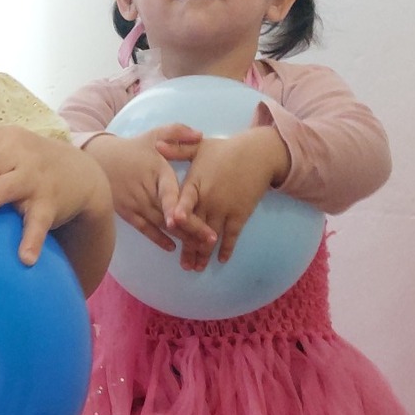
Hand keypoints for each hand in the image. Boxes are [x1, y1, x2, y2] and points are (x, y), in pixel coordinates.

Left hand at [0, 124, 110, 266]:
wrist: (81, 172)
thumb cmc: (26, 161)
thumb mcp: (4, 147)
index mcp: (0, 140)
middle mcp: (16, 156)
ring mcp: (33, 179)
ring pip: (5, 189)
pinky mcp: (49, 204)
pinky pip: (38, 224)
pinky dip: (32, 241)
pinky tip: (24, 259)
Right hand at [87, 126, 209, 253]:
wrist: (99, 159)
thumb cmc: (134, 148)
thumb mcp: (155, 134)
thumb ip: (178, 132)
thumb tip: (200, 135)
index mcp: (157, 171)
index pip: (167, 192)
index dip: (174, 206)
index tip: (182, 219)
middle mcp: (146, 190)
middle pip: (170, 213)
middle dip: (192, 227)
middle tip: (212, 240)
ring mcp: (135, 203)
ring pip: (161, 224)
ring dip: (180, 237)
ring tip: (200, 248)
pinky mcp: (127, 213)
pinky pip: (145, 229)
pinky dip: (158, 239)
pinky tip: (173, 247)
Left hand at [168, 124, 289, 268]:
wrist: (259, 154)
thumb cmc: (225, 149)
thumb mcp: (199, 146)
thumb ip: (177, 148)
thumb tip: (156, 145)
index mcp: (196, 183)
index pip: (184, 201)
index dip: (178, 212)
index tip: (171, 225)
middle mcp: (210, 199)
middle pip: (195, 226)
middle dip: (189, 247)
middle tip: (183, 265)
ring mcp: (225, 208)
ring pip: (212, 235)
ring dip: (204, 253)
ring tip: (196, 268)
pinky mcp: (240, 214)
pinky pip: (232, 235)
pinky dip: (227, 248)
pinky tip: (221, 260)